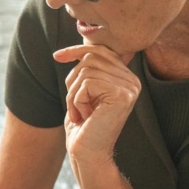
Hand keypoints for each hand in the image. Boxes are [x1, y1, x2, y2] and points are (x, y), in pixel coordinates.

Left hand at [52, 43, 139, 165]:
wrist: (87, 154)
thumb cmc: (83, 125)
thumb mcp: (84, 90)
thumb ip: (90, 66)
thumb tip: (86, 34)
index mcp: (126, 77)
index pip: (101, 50)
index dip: (77, 50)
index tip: (57, 56)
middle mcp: (132, 80)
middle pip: (92, 56)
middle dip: (74, 80)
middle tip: (76, 105)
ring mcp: (129, 87)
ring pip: (86, 70)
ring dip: (73, 94)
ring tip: (81, 113)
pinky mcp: (121, 95)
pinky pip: (87, 83)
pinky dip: (77, 100)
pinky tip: (85, 117)